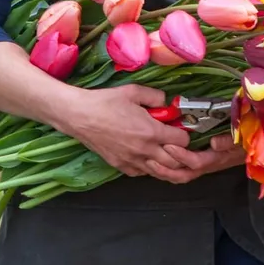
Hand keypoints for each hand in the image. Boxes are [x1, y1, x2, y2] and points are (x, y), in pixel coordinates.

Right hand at [56, 84, 191, 180]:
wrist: (79, 116)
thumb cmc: (105, 102)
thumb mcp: (134, 91)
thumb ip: (155, 96)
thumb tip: (166, 102)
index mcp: (151, 131)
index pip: (182, 141)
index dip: (184, 133)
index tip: (179, 128)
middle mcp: (144, 150)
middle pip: (176, 162)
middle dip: (181, 152)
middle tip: (176, 142)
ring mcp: (132, 161)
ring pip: (160, 172)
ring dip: (167, 163)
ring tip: (166, 151)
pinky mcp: (121, 166)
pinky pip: (142, 173)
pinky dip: (149, 167)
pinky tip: (147, 156)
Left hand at [144, 132, 245, 184]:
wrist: (250, 146)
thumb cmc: (245, 139)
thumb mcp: (241, 137)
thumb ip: (228, 141)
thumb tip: (213, 143)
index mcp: (216, 158)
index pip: (196, 161)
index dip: (181, 156)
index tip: (168, 145)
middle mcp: (207, 166)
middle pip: (183, 175)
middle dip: (166, 170)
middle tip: (150, 159)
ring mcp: (202, 166)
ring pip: (180, 175)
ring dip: (163, 172)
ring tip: (148, 162)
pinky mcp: (198, 164)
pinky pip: (180, 171)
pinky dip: (166, 169)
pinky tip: (156, 162)